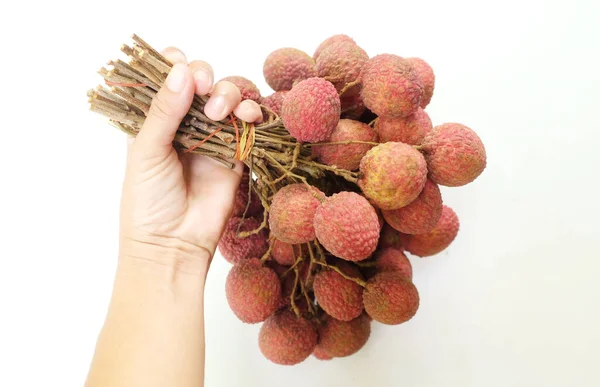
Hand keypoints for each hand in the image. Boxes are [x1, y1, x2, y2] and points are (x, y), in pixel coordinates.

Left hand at [119, 47, 261, 271]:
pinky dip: (253, 114)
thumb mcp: (147, 151)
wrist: (173, 245)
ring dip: (229, 94)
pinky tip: (248, 117)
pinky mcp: (237, 154)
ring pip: (229, 98)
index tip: (180, 64)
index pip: (168, 78)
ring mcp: (213, 138)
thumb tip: (181, 69)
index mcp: (156, 119)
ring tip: (219, 112)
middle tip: (202, 90)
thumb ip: (164, 111)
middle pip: (203, 81)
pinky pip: (250, 126)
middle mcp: (185, 123)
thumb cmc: (148, 201)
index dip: (175, 64)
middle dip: (206, 76)